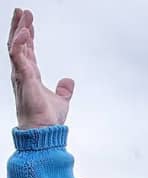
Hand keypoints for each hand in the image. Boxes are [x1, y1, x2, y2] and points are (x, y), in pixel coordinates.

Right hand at [8, 9, 74, 129]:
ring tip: (23, 15)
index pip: (27, 51)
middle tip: (22, 11)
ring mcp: (22, 76)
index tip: (29, 22)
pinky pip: (19, 57)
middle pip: (19, 45)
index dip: (28, 36)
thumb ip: (63, 90)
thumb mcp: (61, 100)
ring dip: (19, 30)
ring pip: (16, 47)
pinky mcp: (24, 79)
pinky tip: (25, 32)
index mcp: (31, 76)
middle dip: (20, 27)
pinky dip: (21, 44)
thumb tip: (69, 81)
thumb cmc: (48, 118)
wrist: (44, 131)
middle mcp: (23, 74)